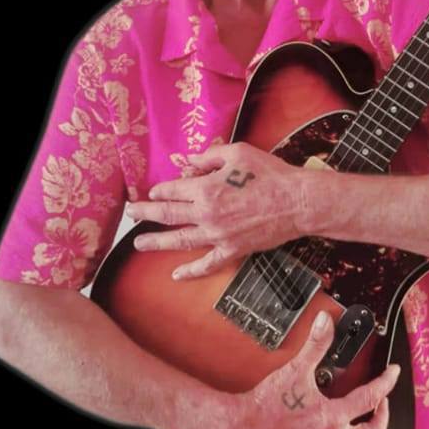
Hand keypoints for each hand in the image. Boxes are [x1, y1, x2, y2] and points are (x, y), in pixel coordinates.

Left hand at [124, 142, 310, 279]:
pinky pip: (207, 264)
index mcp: (205, 189)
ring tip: (139, 243)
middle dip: (145, 213)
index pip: (172, 189)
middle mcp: (206, 214)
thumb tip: (189, 162)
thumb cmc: (270, 173)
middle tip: (131, 212)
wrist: (297, 202)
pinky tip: (176, 275)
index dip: (161, 189)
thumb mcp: (238, 153)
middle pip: (167, 214)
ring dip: (156, 242)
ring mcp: (218, 236)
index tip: (154, 190)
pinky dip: (190, 272)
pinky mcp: (232, 250)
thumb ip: (209, 156)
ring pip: (179, 241)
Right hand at [235, 310, 401, 428]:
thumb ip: (315, 344)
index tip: (392, 373)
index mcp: (331, 416)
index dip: (386, 382)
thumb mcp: (295, 368)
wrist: (244, 428)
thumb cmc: (268, 402)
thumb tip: (326, 321)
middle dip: (383, 416)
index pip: (370, 397)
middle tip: (381, 402)